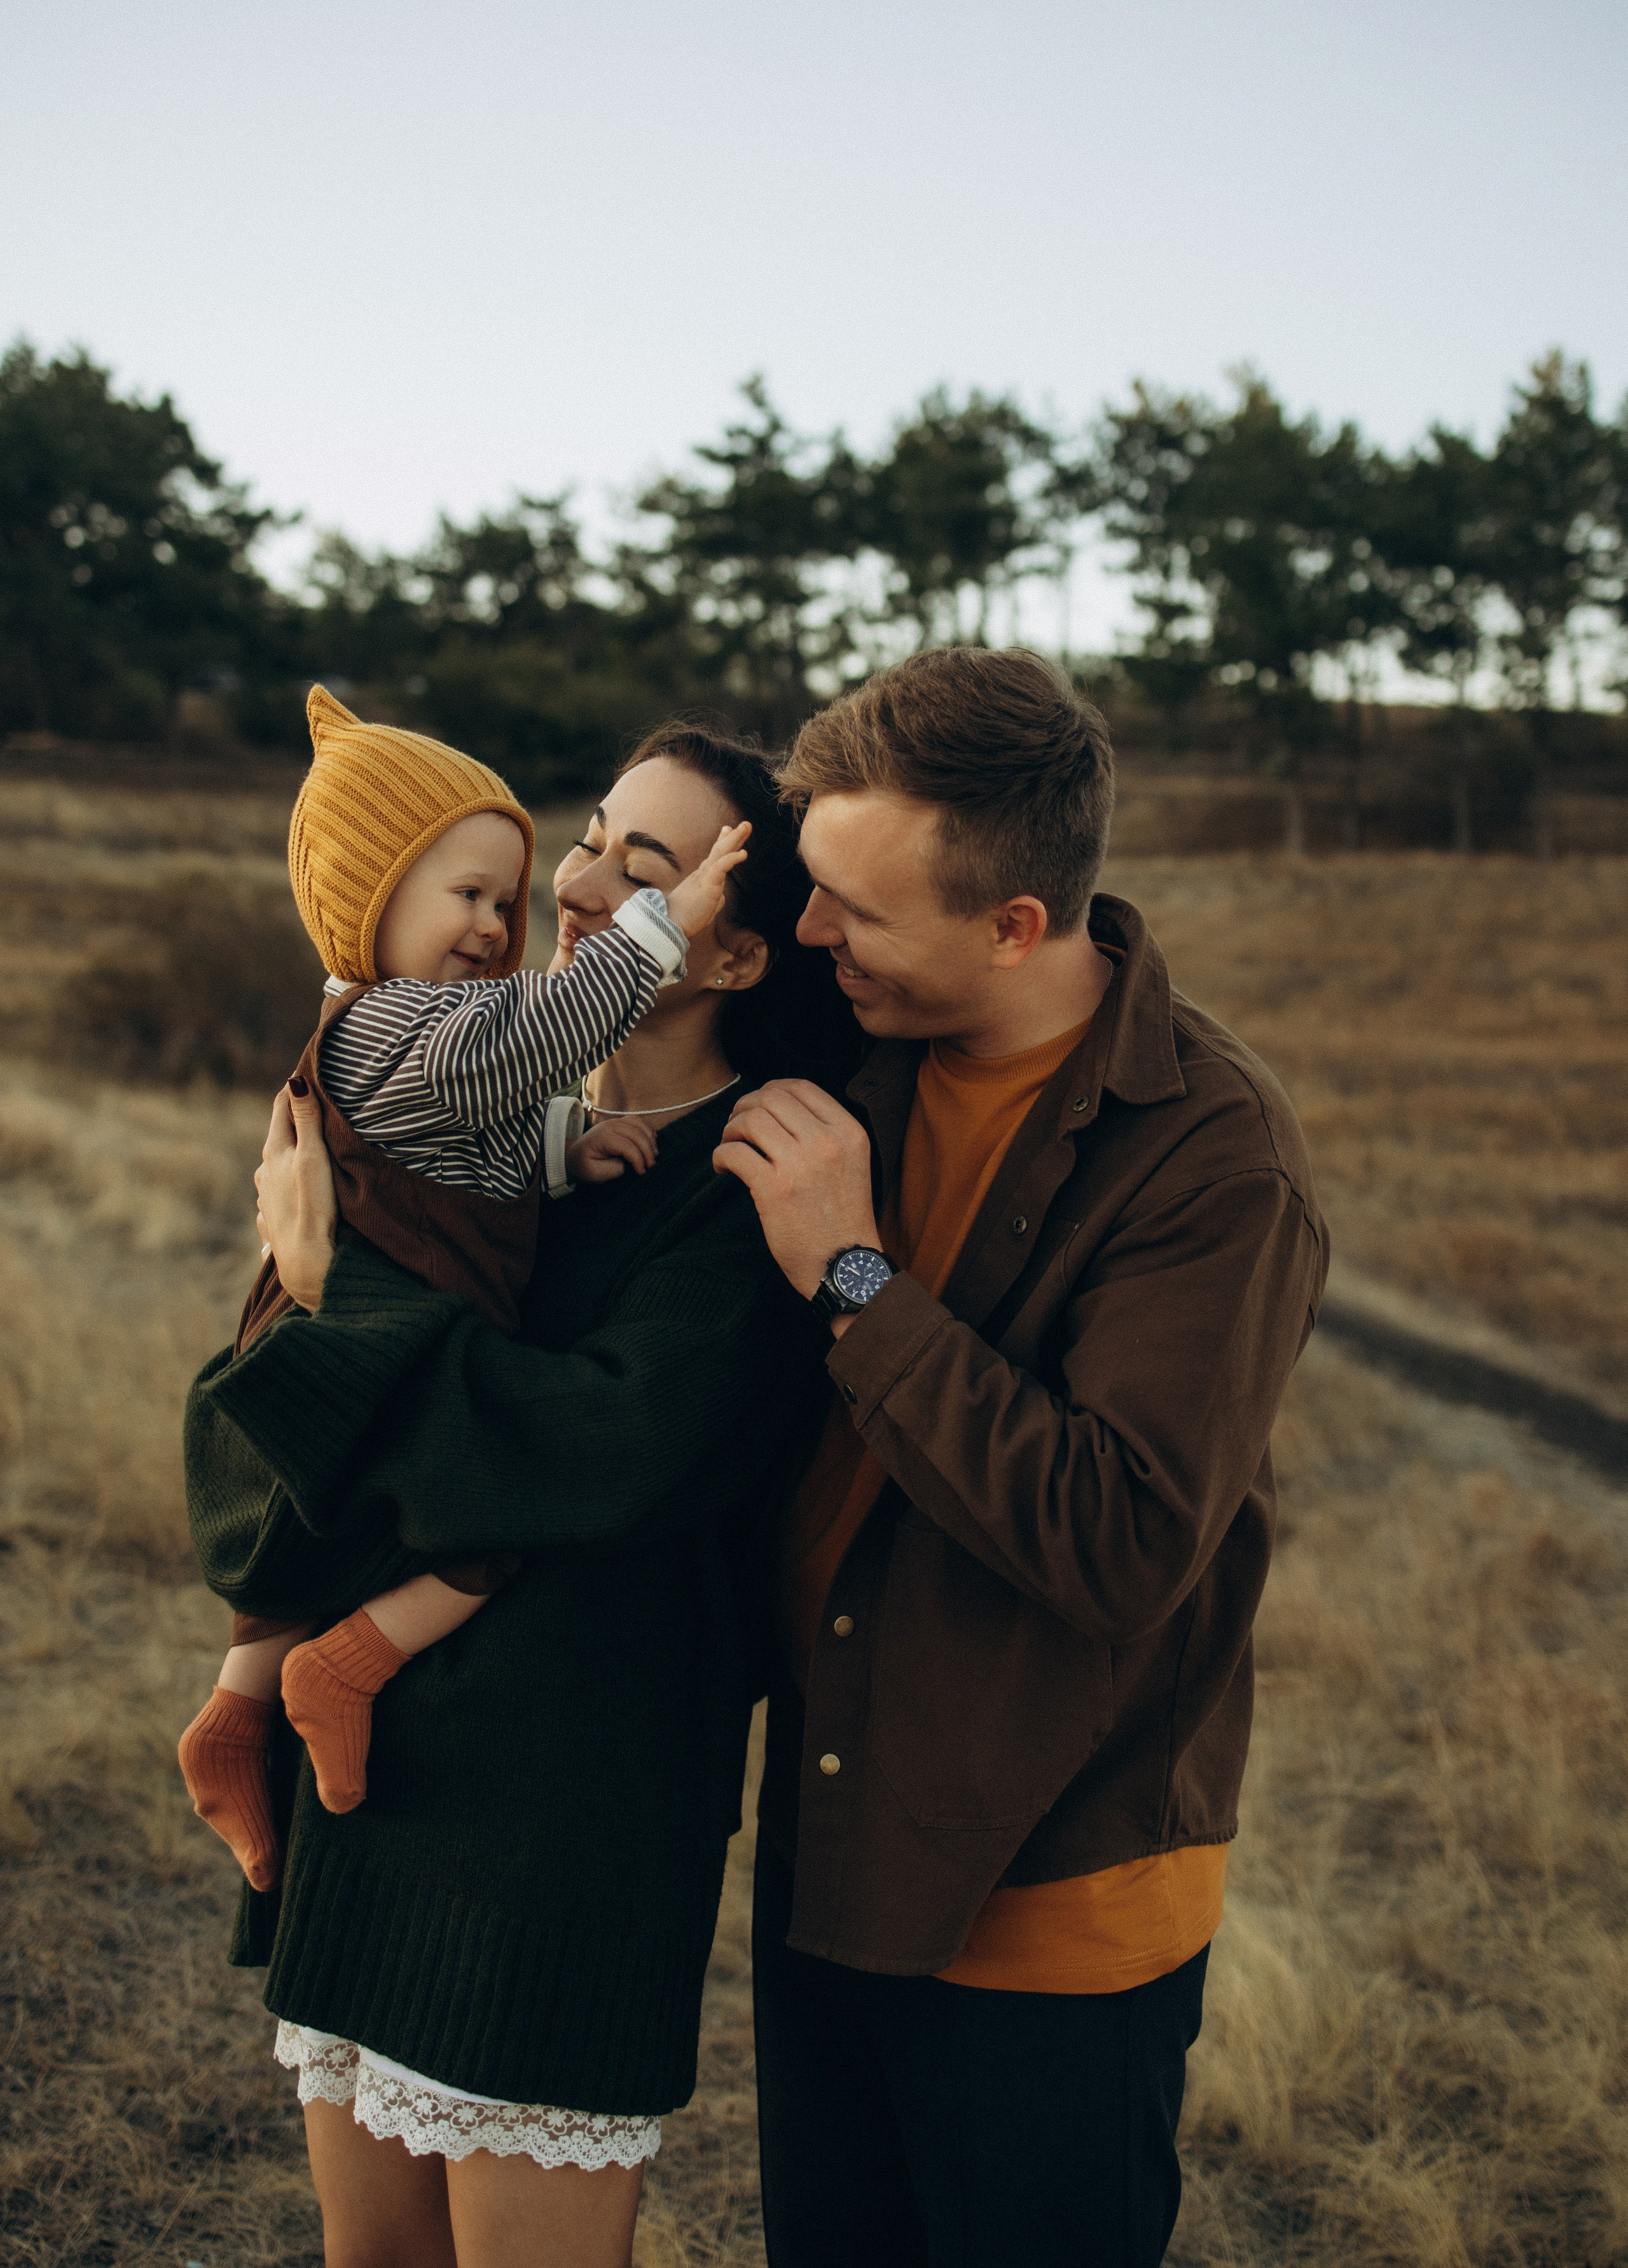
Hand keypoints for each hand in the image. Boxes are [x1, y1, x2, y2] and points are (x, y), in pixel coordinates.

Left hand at [254, 1076, 337, 1310]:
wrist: (306, 1261)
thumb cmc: (314, 1205)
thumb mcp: (314, 1156)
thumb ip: (306, 1118)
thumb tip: (295, 1080)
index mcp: (274, 1151)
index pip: (281, 1108)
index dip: (294, 1090)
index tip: (306, 1074)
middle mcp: (263, 1172)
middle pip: (280, 1139)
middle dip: (296, 1126)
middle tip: (317, 1115)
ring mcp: (265, 1198)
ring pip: (277, 1170)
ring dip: (292, 1162)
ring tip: (312, 1161)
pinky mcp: (271, 1220)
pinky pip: (278, 1198)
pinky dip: (288, 1191)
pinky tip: (298, 1198)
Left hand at [566, 1117, 658, 1183]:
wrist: (574, 1156)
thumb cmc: (584, 1166)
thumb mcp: (595, 1173)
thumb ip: (615, 1169)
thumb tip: (630, 1163)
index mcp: (603, 1137)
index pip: (628, 1146)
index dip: (639, 1160)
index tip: (641, 1173)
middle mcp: (610, 1125)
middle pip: (636, 1134)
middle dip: (648, 1150)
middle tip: (651, 1166)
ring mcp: (615, 1122)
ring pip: (640, 1124)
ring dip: (650, 1139)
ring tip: (653, 1155)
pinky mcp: (620, 1123)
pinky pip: (638, 1121)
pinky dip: (648, 1129)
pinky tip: (652, 1141)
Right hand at [665, 821, 750, 940]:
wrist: (670, 925)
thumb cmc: (684, 919)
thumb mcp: (705, 908)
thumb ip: (714, 900)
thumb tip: (721, 897)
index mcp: (701, 878)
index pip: (714, 857)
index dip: (723, 843)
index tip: (728, 830)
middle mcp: (702, 873)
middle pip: (720, 850)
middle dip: (733, 836)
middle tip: (745, 824)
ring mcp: (704, 877)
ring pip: (721, 852)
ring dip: (735, 839)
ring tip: (746, 826)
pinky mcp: (707, 884)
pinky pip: (721, 867)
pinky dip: (732, 858)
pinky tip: (744, 852)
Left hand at [713, 1079, 879, 1302]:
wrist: (845, 1266)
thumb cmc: (842, 1218)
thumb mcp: (850, 1163)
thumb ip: (824, 1133)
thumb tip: (775, 1107)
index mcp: (849, 1132)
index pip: (800, 1087)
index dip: (770, 1090)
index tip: (757, 1106)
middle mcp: (827, 1142)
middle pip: (770, 1097)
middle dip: (745, 1107)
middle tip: (737, 1128)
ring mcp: (801, 1165)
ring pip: (750, 1119)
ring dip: (730, 1129)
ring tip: (730, 1147)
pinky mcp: (775, 1190)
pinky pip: (734, 1152)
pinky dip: (720, 1156)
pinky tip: (723, 1169)